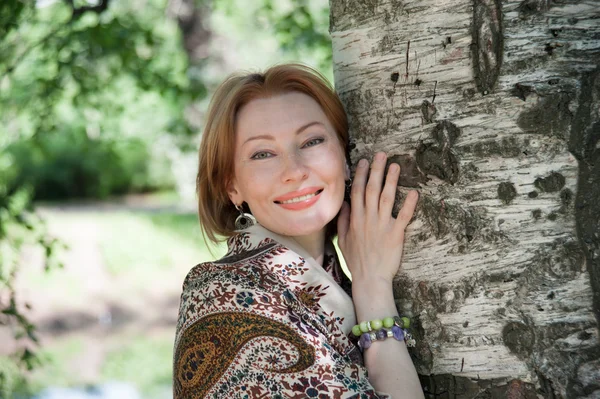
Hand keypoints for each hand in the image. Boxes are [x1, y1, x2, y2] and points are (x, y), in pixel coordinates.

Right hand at [337, 152, 418, 285]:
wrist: (370, 279)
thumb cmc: (356, 260)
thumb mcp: (343, 240)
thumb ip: (343, 220)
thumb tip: (344, 203)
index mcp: (355, 219)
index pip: (357, 192)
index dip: (361, 175)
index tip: (364, 161)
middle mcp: (368, 219)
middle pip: (372, 189)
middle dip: (376, 170)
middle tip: (381, 154)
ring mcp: (382, 225)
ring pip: (387, 198)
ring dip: (391, 180)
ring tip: (396, 166)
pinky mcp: (396, 234)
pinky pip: (404, 216)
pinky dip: (409, 204)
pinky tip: (414, 192)